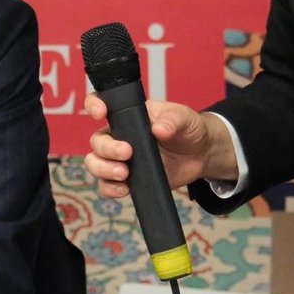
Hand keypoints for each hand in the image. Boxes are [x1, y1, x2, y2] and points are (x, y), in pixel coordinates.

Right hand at [84, 94, 236, 198]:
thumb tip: (159, 129)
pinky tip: (124, 189)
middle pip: (97, 141)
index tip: (101, 113)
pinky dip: (110, 189)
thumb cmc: (187, 128)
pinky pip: (106, 186)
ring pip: (95, 164)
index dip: (94, 106)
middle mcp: (118, 136)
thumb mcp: (184, 118)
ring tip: (124, 174)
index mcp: (128, 115)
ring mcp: (120, 159)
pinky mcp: (126, 179)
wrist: (200, 154)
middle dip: (107, 149)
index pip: (101, 104)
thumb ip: (172, 120)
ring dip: (104, 170)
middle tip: (128, 153)